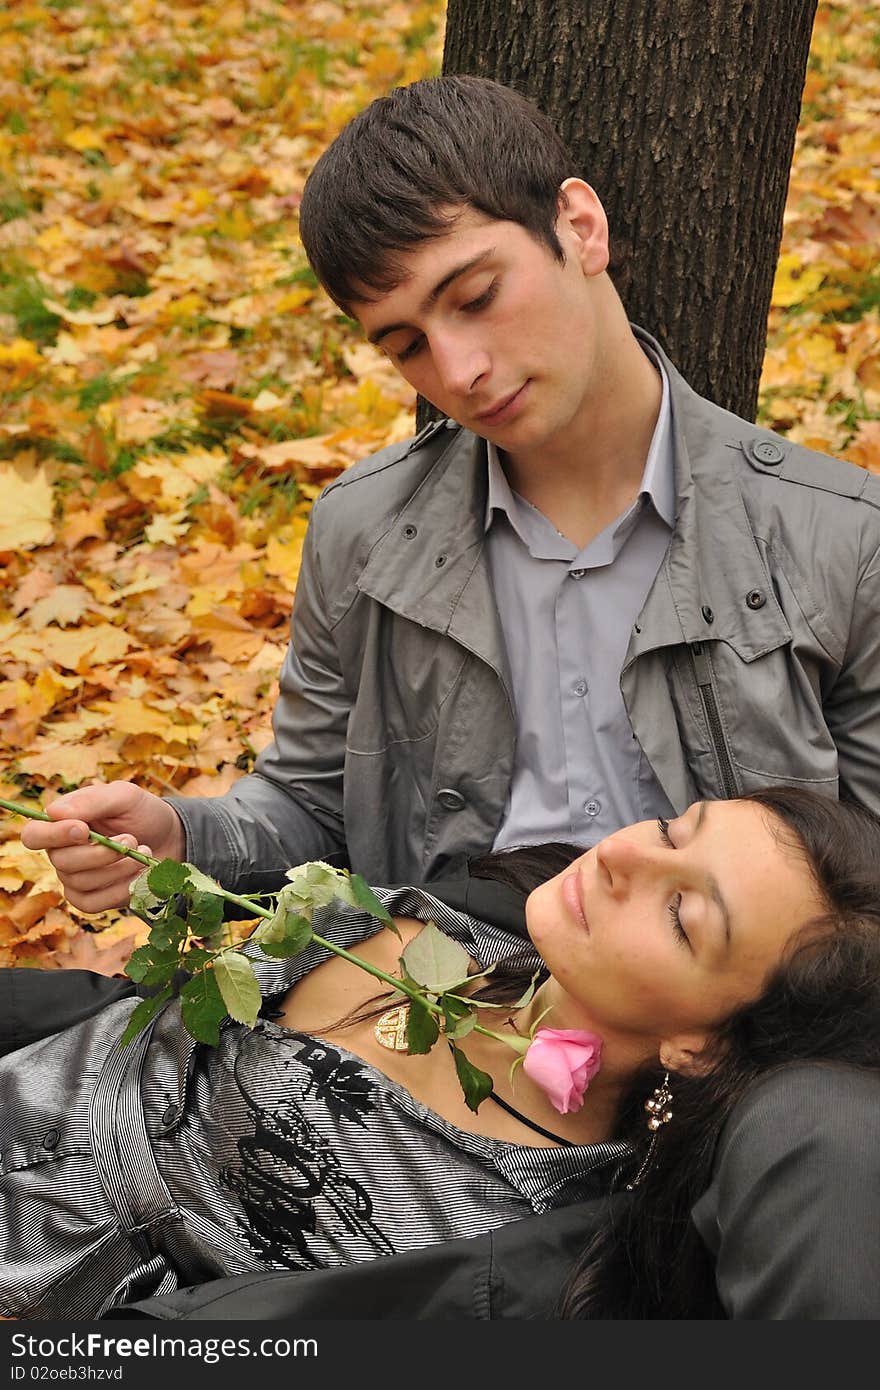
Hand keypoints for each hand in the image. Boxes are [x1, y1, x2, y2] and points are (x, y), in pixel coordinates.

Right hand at [20, 782, 185, 912]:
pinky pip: (92, 903)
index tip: (83, 830)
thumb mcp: (124, 796)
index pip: (33, 835)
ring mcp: (74, 878)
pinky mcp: (90, 899)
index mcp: (62, 823)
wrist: (170, 838)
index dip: (53, 835)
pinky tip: (139, 873)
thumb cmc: (141, 813)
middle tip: (131, 839)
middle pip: (61, 862)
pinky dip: (120, 889)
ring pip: (80, 882)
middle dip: (100, 853)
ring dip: (117, 868)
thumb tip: (54, 812)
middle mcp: (62, 852)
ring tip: (143, 851)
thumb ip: (91, 801)